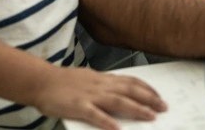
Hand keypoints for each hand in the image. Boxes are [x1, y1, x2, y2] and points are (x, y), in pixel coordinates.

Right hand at [34, 68, 166, 129]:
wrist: (40, 81)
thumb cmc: (63, 83)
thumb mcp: (87, 79)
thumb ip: (103, 87)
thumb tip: (121, 95)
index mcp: (102, 79)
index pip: (130, 81)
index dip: (147, 88)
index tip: (159, 96)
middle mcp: (100, 85)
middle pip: (129, 90)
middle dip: (149, 99)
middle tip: (164, 107)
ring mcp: (89, 95)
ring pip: (118, 101)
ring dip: (136, 109)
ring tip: (150, 117)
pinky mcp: (77, 106)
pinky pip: (95, 115)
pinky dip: (107, 122)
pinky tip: (118, 129)